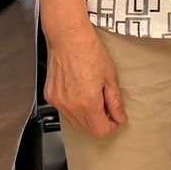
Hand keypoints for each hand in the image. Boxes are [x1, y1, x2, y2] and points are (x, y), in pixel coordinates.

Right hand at [44, 21, 125, 139]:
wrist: (68, 37)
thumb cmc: (89, 50)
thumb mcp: (110, 76)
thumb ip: (115, 101)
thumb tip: (120, 117)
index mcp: (87, 103)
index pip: (100, 132)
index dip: (111, 126)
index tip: (116, 117)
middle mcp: (70, 106)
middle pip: (87, 130)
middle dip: (99, 122)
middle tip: (107, 106)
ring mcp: (58, 102)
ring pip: (75, 122)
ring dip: (87, 116)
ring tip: (93, 95)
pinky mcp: (50, 96)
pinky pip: (65, 111)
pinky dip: (74, 107)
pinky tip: (79, 90)